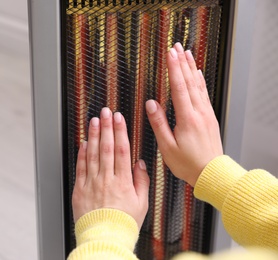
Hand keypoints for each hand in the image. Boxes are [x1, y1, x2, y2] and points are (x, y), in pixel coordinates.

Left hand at [72, 107, 149, 228]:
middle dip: (106, 127)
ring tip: (94, 121)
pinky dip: (81, 153)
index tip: (119, 119)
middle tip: (106, 112)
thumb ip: (142, 181)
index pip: (121, 150)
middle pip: (106, 148)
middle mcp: (106, 179)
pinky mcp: (80, 189)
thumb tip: (140, 164)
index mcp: (122, 181)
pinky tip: (83, 142)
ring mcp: (92, 183)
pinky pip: (80, 168)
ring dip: (93, 135)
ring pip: (92, 154)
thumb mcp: (142, 203)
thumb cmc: (124, 222)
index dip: (120, 132)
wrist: (105, 237)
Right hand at [145, 43, 222, 186]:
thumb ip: (159, 123)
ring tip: (187, 53)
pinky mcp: (209, 118)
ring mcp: (206, 114)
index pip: (178, 88)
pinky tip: (198, 74)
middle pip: (190, 82)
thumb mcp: (167, 147)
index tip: (169, 54)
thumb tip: (151, 104)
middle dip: (182, 62)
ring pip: (198, 86)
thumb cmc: (188, 163)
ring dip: (192, 68)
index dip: (173, 69)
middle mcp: (199, 113)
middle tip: (177, 47)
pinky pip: (204, 94)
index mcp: (187, 119)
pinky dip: (200, 81)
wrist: (212, 173)